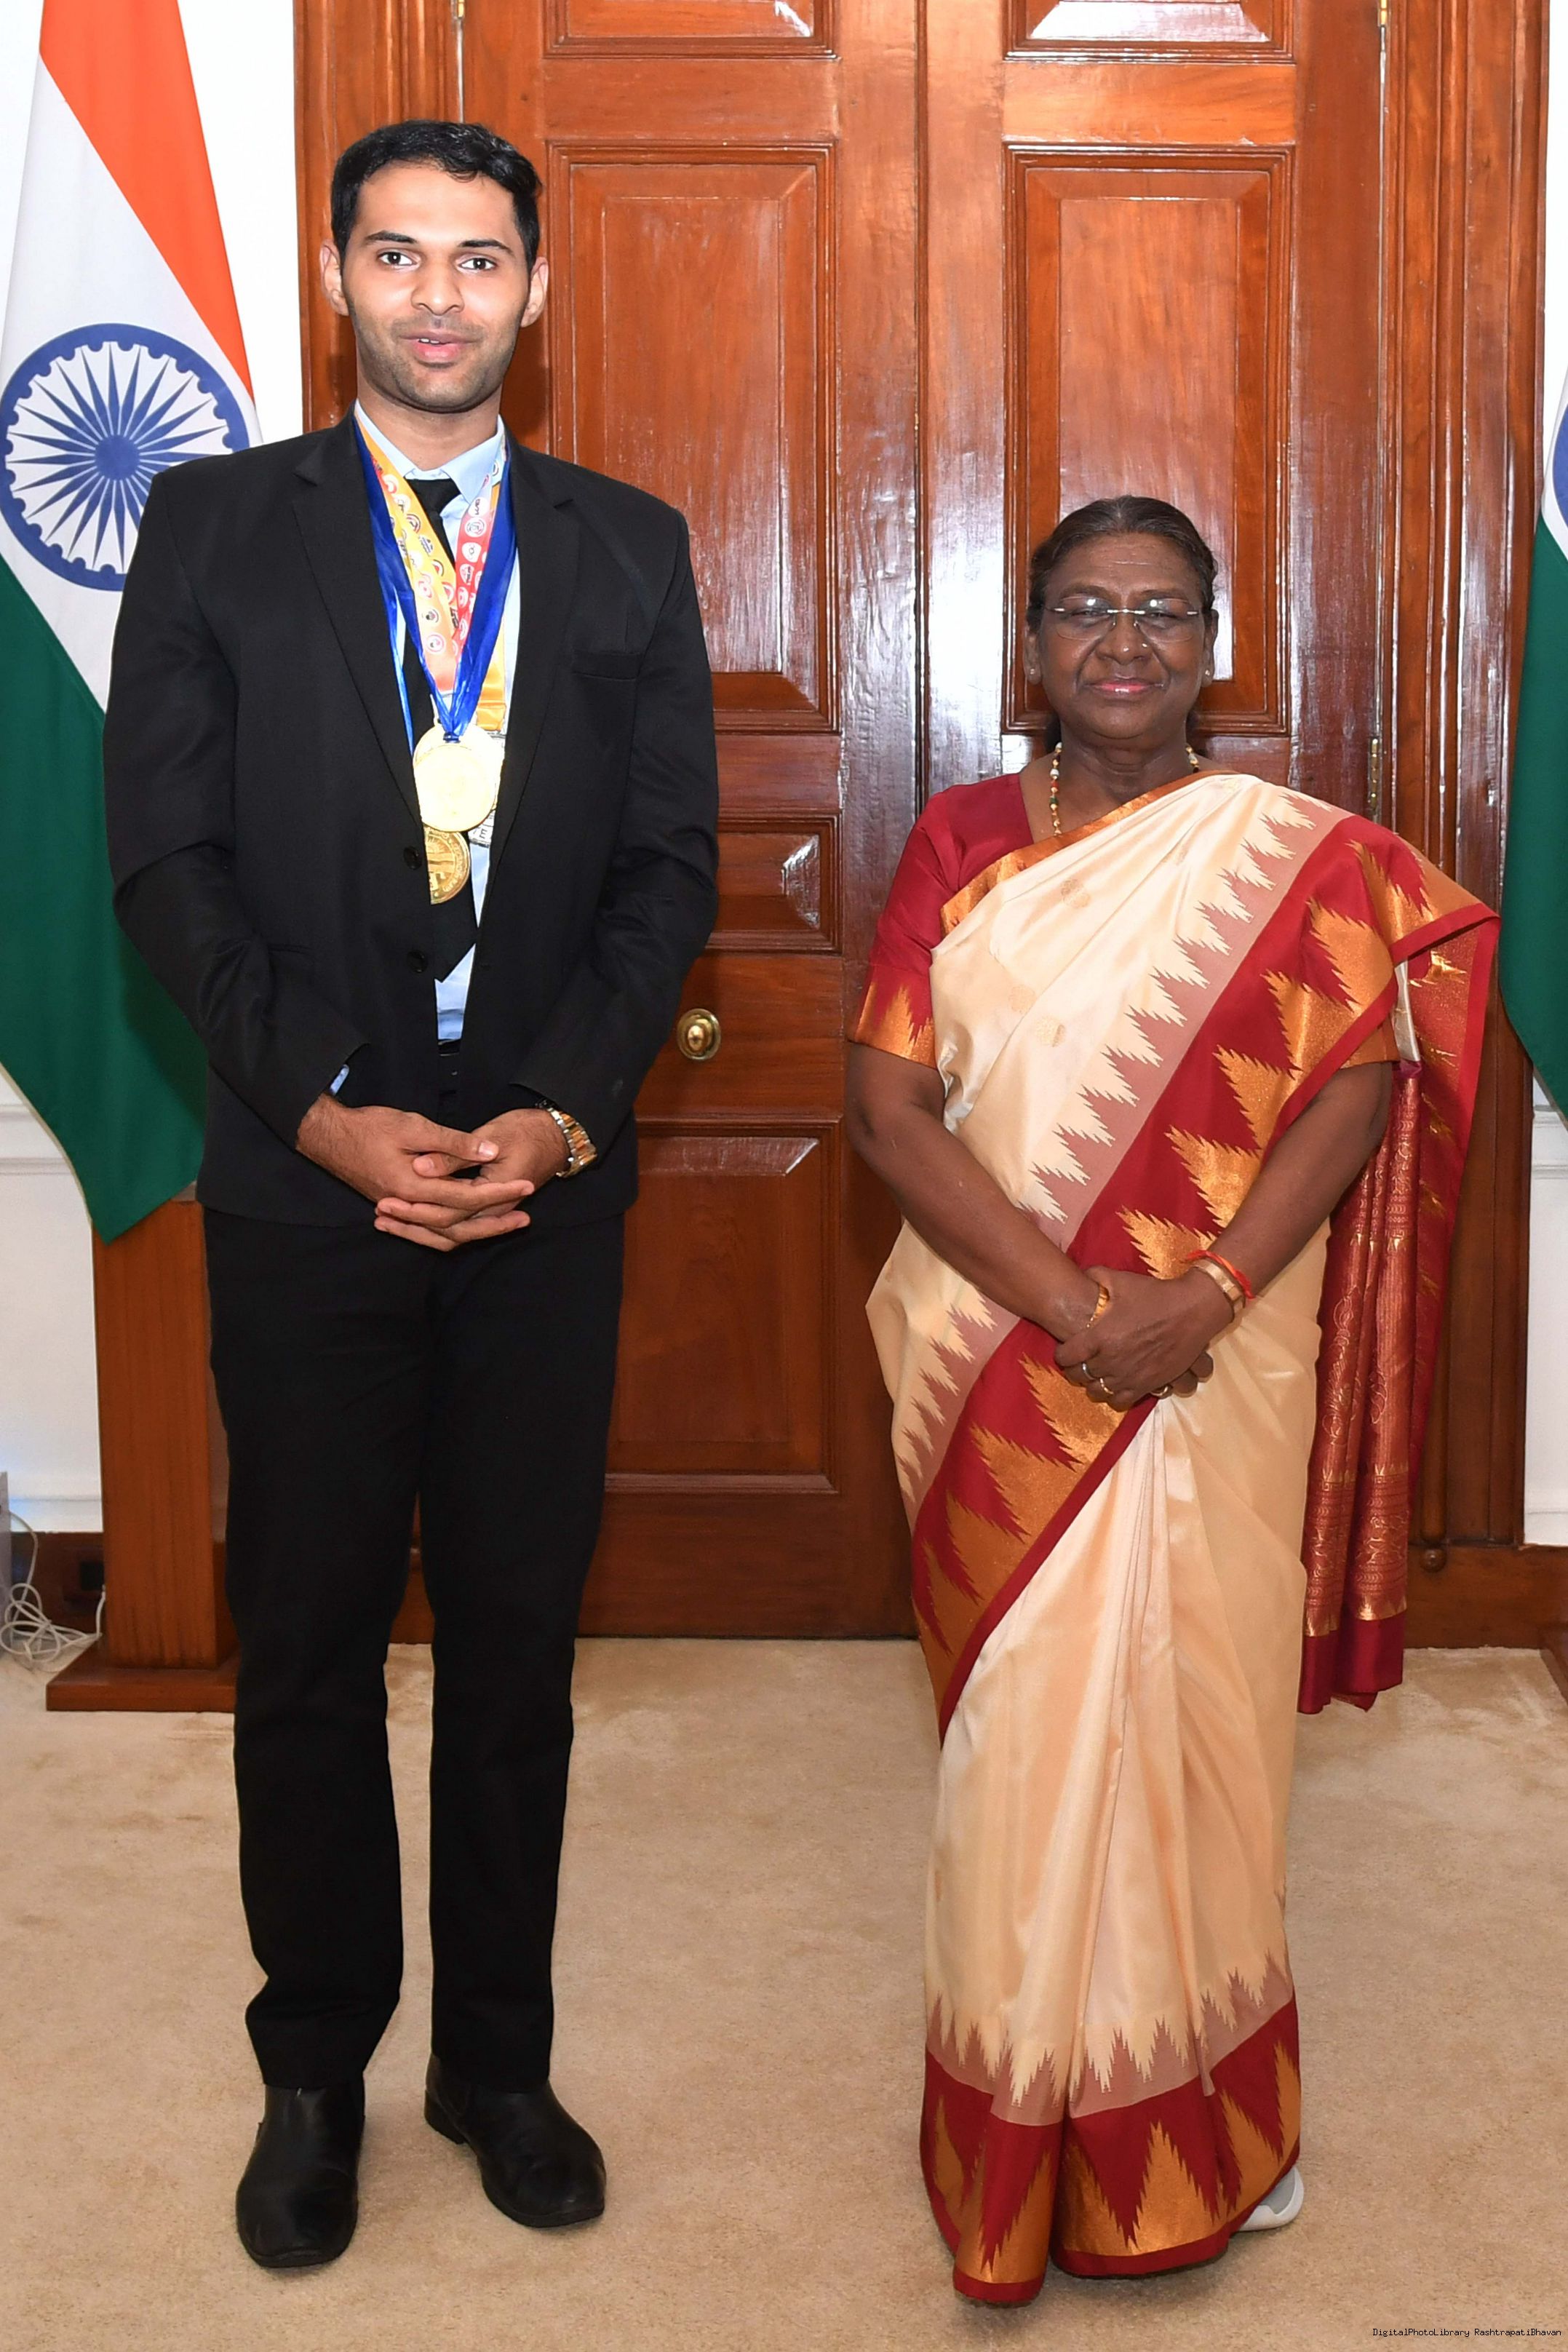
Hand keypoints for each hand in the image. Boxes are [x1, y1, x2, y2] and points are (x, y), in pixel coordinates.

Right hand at [294, 1095, 534, 1251]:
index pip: (466, 1197)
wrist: (330, 1136)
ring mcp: (400, 1210)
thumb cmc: (370, 1126)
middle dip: (495, 1221)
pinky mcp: (397, 1208)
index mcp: (413, 1186)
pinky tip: (469, 1226)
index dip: (499, 1192)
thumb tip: (489, 1153)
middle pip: (458, 1225)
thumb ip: (453, 1143)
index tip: (526, 1186)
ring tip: (506, 1224)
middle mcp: (407, 1205)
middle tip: (526, 1217)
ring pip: (443, 1233)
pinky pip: (428, 1230)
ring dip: (476, 1230)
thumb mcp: (414, 1126)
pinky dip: (450, 1231)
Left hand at [1053, 1265, 1229, 1409]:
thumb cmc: (1154, 1294)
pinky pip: (1120, 1401)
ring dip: (1093, 1384)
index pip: (1066, 1356)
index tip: (1066, 1350)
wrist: (1191, 1311)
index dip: (1062, 1354)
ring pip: (1097, 1391)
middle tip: (1079, 1363)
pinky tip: (1115, 1386)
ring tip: (1096, 1376)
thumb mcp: (1121, 1280)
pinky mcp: (1147, 1384)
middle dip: (1075, 1370)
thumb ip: (1095, 1278)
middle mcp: (1110, 1359)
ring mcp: (1128, 1375)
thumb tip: (1081, 1279)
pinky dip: (1113, 1396)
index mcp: (1099, 1335)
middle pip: (1079, 1375)